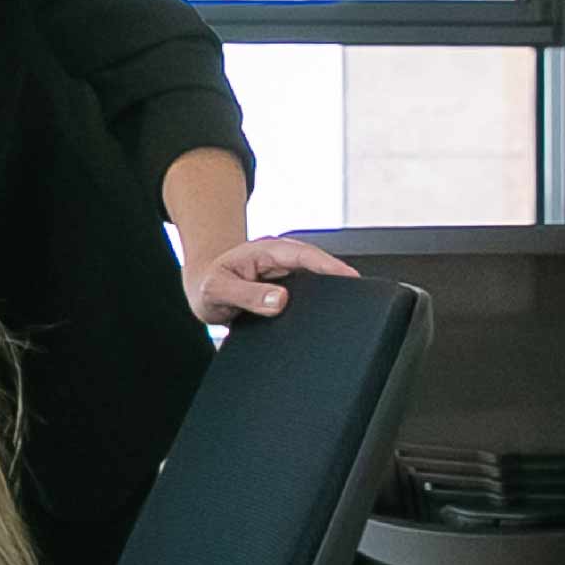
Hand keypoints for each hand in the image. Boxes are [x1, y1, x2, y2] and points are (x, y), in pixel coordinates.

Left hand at [186, 236, 360, 325]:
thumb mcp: (217, 290)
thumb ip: (246, 295)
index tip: (349, 277)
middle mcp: (280, 259)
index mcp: (264, 250)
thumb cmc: (208, 285)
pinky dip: (320, 299)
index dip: (328, 265)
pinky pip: (309, 290)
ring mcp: (286, 273)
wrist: (202, 289)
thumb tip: (279, 301)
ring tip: (352, 303)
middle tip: (361, 294)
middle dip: (339, 276)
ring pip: (316, 278)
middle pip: (317, 265)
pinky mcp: (288, 288)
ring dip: (332, 289)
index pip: (303, 254)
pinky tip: (330, 313)